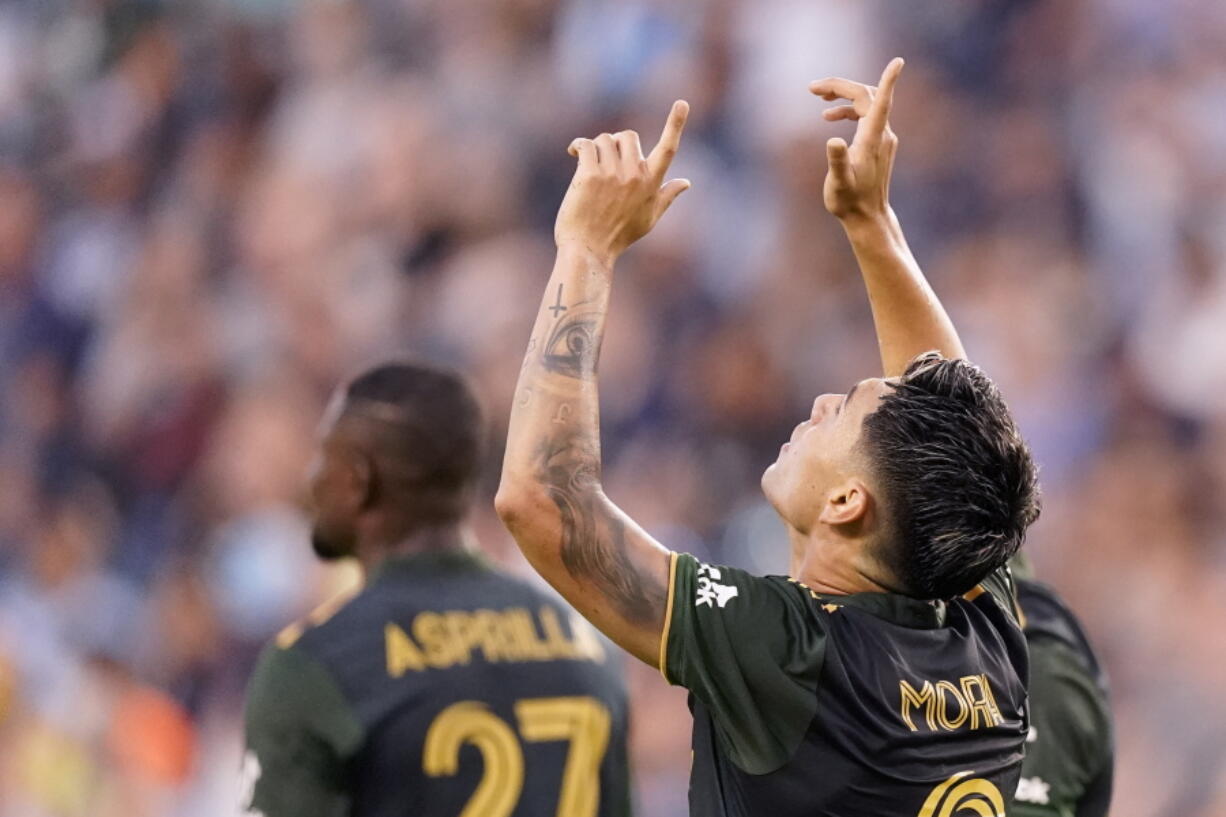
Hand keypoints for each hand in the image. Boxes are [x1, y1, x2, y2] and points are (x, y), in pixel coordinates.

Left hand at [554, 101, 690, 261]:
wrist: (588, 251)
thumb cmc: (618, 237)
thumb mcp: (649, 219)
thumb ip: (667, 196)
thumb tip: (687, 182)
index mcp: (652, 184)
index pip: (668, 149)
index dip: (675, 124)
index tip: (682, 103)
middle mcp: (635, 176)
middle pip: (628, 136)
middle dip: (615, 143)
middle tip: (603, 159)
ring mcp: (613, 175)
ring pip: (606, 139)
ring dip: (595, 146)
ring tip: (587, 161)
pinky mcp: (590, 175)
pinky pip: (586, 145)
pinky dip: (579, 146)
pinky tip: (574, 153)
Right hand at [810, 58, 903, 221]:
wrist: (867, 217)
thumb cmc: (850, 202)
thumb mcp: (838, 183)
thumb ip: (836, 160)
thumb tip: (833, 139)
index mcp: (872, 138)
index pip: (880, 102)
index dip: (889, 80)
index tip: (898, 61)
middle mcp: (882, 134)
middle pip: (866, 96)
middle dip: (841, 86)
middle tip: (813, 88)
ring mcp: (882, 138)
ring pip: (866, 103)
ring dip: (843, 97)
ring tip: (818, 98)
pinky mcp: (878, 143)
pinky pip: (866, 115)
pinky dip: (848, 110)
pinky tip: (829, 119)